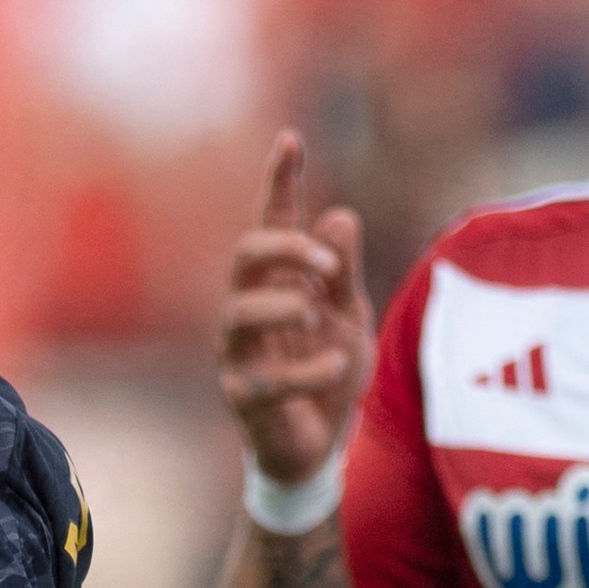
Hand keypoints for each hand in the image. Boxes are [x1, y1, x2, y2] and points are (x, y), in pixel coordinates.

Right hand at [217, 131, 370, 482]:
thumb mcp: (348, 316)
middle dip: (285, 248)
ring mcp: (240, 354)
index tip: (291, 139)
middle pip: (245, 255)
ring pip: (240, 310)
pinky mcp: (243, 397)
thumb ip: (343, 273)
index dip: (280, 182)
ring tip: (316, 311)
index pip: (272, 223)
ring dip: (284, 302)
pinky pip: (268, 378)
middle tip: (327, 265)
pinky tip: (335, 366)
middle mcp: (248, 310)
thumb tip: (338, 217)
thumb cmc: (328, 374)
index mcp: (277, 283)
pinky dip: (308, 369)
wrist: (318, 447)